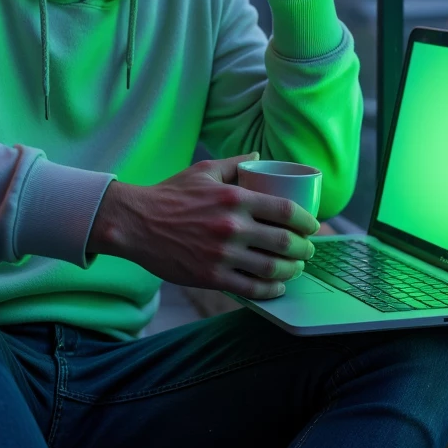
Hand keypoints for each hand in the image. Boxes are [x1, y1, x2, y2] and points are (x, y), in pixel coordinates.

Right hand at [88, 153, 320, 299]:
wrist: (135, 222)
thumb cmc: (169, 195)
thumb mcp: (203, 171)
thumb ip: (234, 164)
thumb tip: (259, 158)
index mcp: (235, 198)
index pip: (285, 210)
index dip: (306, 221)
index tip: (312, 226)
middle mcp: (232, 226)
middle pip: (284, 241)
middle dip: (304, 249)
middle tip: (307, 251)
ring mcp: (222, 253)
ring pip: (271, 267)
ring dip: (291, 270)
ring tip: (295, 269)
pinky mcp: (210, 275)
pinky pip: (250, 288)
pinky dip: (270, 290)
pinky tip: (276, 287)